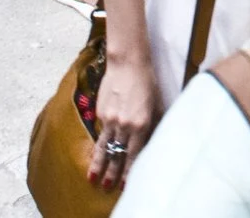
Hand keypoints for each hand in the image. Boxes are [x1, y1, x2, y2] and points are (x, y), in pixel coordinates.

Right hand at [86, 50, 161, 187]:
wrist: (128, 63)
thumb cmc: (147, 82)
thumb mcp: (156, 105)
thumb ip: (153, 125)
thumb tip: (152, 141)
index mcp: (140, 125)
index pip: (134, 154)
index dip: (129, 170)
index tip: (125, 184)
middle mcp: (124, 125)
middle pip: (116, 154)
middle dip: (112, 172)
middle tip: (107, 185)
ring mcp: (109, 119)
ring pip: (103, 146)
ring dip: (98, 164)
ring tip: (93, 177)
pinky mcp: (100, 111)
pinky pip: (101, 130)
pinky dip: (100, 142)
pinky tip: (98, 151)